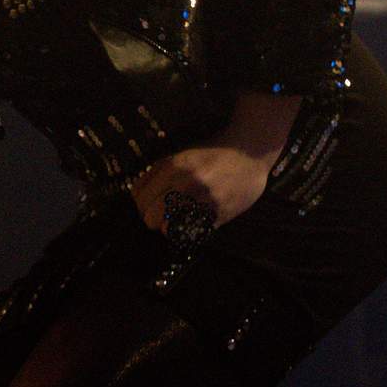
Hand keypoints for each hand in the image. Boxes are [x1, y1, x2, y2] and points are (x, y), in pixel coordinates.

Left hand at [131, 144, 272, 234]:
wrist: (249, 153)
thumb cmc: (211, 154)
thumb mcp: (180, 156)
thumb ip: (158, 174)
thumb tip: (137, 196)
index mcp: (172, 167)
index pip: (139, 198)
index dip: (141, 205)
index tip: (148, 206)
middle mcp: (185, 183)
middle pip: (151, 217)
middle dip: (153, 219)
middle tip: (161, 217)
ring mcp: (203, 200)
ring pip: (169, 229)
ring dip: (170, 228)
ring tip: (177, 221)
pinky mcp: (220, 213)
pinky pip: (193, 233)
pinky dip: (189, 232)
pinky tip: (193, 223)